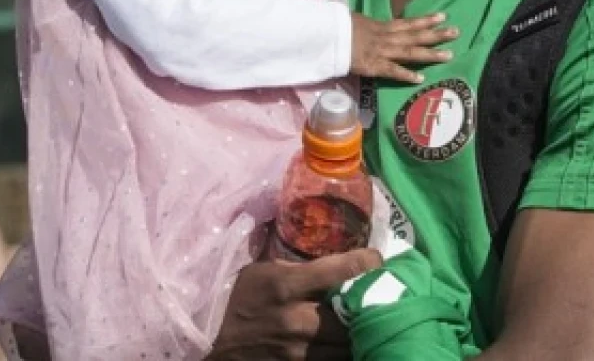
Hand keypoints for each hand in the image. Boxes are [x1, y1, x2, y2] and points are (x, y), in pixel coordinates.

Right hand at [209, 249, 381, 360]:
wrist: (212, 347)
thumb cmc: (238, 302)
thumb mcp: (262, 271)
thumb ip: (297, 263)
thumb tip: (333, 242)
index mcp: (286, 286)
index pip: (343, 269)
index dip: (368, 262)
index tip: (376, 259)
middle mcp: (296, 320)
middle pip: (354, 312)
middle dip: (370, 302)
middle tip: (382, 293)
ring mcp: (298, 351)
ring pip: (349, 343)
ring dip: (362, 331)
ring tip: (372, 318)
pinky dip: (346, 352)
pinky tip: (351, 342)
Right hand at [350, 13, 456, 83]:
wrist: (328, 36)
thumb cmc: (340, 28)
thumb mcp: (358, 21)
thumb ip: (370, 25)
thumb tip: (373, 26)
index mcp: (383, 26)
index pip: (409, 22)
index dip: (426, 20)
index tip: (443, 16)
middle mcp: (387, 37)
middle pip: (416, 35)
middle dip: (437, 34)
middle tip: (456, 32)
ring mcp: (382, 51)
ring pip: (410, 52)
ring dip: (430, 54)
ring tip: (448, 55)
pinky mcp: (374, 66)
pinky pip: (393, 71)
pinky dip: (406, 74)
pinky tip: (420, 78)